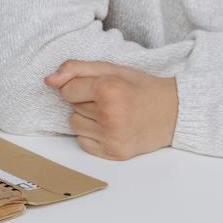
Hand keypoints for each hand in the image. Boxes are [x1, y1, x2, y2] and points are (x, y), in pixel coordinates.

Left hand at [45, 60, 177, 160]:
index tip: (100, 87)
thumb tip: (48, 81)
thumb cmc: (140, 88)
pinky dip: (92, 135)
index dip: (80, 87)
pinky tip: (111, 128)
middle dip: (86, 102)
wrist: (174, 113)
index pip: (66, 90)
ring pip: (74, 125)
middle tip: (112, 100)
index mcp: (109, 90)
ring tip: (111, 114)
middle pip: (71, 107)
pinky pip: (83, 143)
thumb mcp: (110, 69)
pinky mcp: (114, 153)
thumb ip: (75, 69)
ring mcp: (112, 138)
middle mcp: (110, 116)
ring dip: (87, 119)